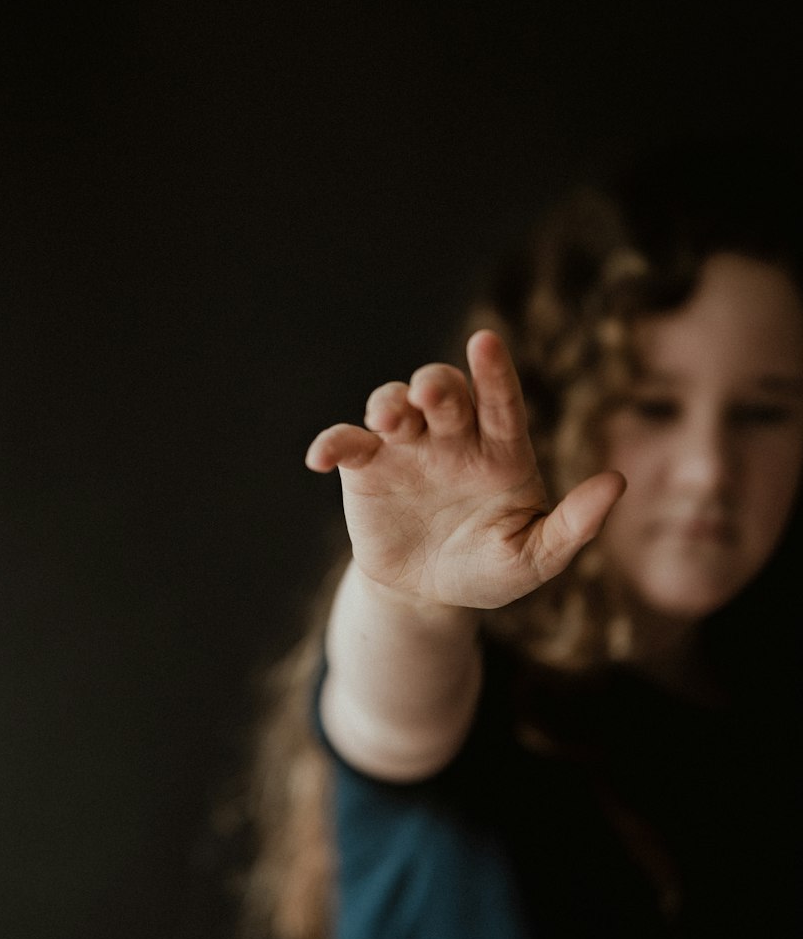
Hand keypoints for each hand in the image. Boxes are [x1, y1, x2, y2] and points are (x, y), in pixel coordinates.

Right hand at [306, 329, 624, 609]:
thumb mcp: (535, 558)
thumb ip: (573, 524)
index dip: (495, 372)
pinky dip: (332, 442)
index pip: (501, 401)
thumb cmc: (488, 570)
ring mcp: (406, 447)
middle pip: (443, 390)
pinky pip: (345, 442)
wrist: (427, 594)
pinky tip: (322, 458)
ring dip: (389, 402)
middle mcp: (451, 437)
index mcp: (499, 450)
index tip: (486, 343)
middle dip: (437, 384)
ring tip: (390, 418)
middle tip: (430, 393)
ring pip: (394, 402)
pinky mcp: (366, 467)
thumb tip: (616, 483)